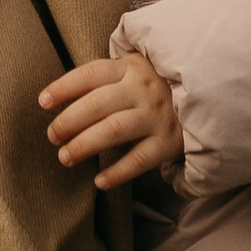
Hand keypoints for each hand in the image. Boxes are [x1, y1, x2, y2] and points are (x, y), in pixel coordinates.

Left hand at [39, 50, 183, 191]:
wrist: (208, 95)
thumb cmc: (157, 84)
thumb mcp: (135, 68)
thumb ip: (106, 76)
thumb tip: (59, 94)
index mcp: (129, 68)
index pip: (90, 74)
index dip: (64, 87)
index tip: (42, 102)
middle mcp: (142, 90)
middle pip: (97, 104)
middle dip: (68, 121)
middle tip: (52, 137)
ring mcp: (157, 115)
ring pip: (114, 130)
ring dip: (85, 145)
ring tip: (65, 157)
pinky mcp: (170, 141)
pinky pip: (140, 159)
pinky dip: (118, 172)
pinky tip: (99, 181)